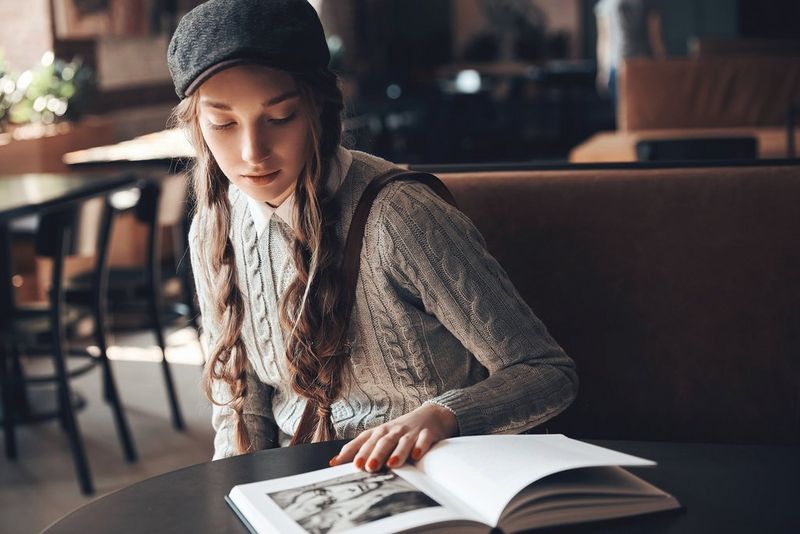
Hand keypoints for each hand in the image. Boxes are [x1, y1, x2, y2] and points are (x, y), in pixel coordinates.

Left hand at [329, 403, 457, 471]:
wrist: (431, 415)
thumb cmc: (400, 430)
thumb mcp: (380, 436)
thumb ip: (360, 449)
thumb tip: (334, 462)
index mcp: (380, 432)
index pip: (363, 441)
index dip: (352, 451)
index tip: (340, 464)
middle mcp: (393, 431)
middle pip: (382, 442)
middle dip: (374, 454)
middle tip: (367, 468)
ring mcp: (410, 432)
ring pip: (402, 441)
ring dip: (397, 452)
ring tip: (392, 464)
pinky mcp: (427, 434)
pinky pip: (424, 440)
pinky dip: (420, 447)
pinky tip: (417, 455)